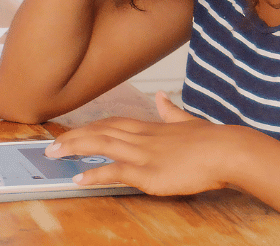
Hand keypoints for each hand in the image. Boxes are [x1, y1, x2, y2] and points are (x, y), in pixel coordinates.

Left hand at [45, 92, 237, 195]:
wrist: (228, 150)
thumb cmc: (213, 140)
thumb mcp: (188, 121)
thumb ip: (171, 112)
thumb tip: (162, 98)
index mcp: (151, 126)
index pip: (112, 122)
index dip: (90, 126)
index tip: (73, 130)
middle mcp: (142, 136)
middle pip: (100, 130)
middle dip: (73, 136)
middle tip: (51, 144)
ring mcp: (143, 153)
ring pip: (101, 145)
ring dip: (74, 149)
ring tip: (53, 155)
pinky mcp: (148, 172)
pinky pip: (115, 171)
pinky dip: (94, 175)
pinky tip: (79, 179)